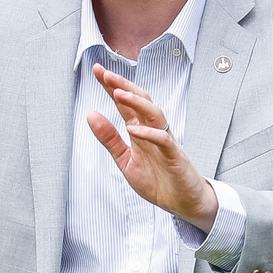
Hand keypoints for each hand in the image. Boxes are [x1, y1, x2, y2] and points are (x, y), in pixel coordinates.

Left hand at [86, 63, 217, 231]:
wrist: (182, 203)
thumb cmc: (156, 179)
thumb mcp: (125, 160)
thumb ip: (109, 139)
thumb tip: (90, 114)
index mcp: (140, 130)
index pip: (125, 104)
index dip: (112, 87)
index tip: (97, 70)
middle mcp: (153, 130)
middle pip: (141, 101)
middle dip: (124, 86)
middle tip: (106, 74)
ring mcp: (165, 141)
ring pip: (154, 114)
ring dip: (136, 103)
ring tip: (118, 93)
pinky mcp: (175, 156)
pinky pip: (164, 140)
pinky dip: (149, 133)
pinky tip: (134, 129)